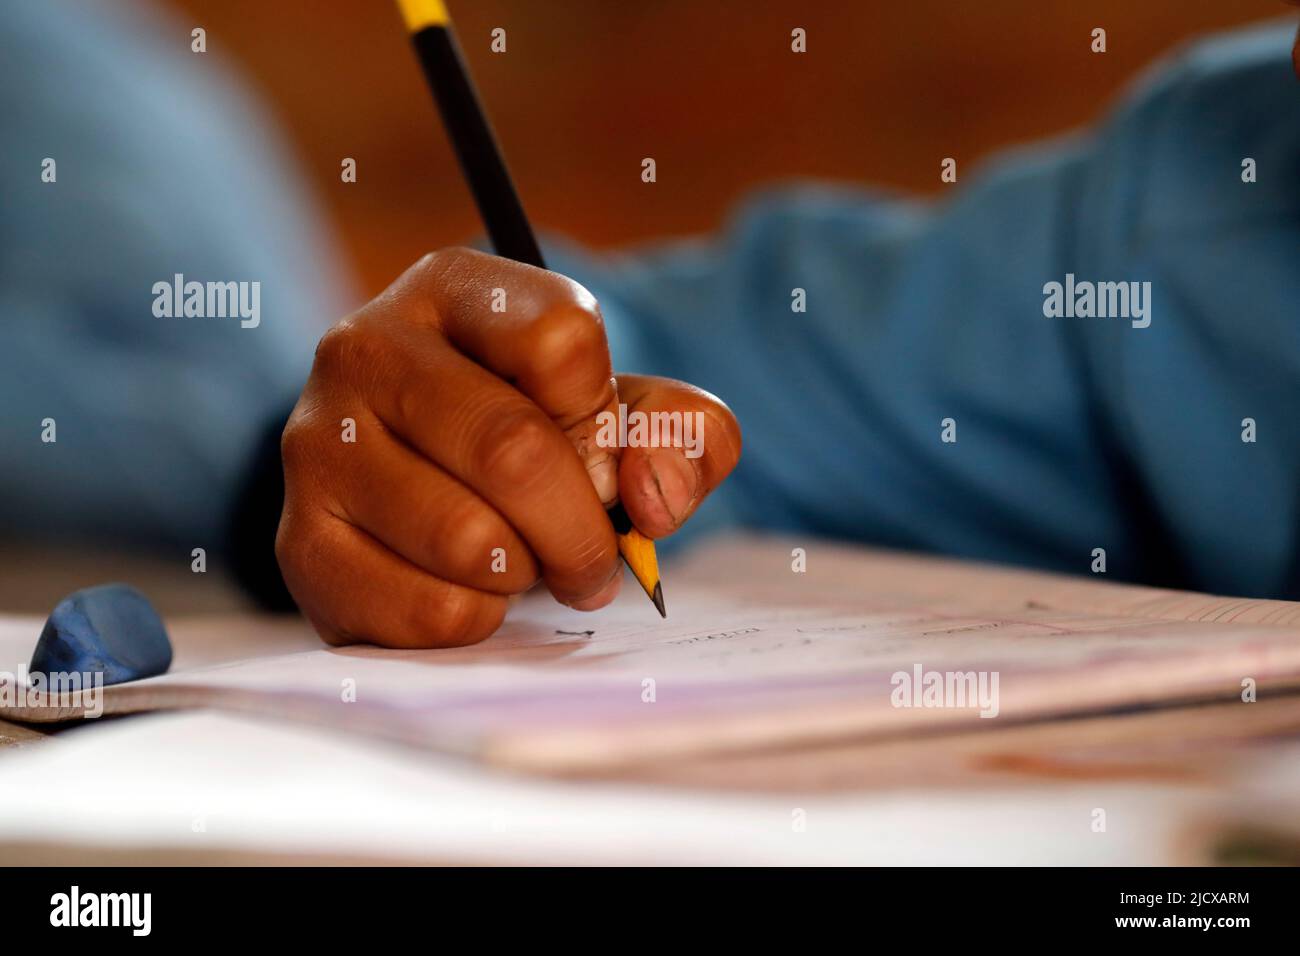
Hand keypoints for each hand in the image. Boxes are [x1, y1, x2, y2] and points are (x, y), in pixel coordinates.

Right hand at [276, 248, 740, 647]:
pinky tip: (469, 591)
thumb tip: (650, 495)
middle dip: (581, 528)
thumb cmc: (540, 440)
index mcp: (452, 289)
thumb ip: (684, 434)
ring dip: (525, 574)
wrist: (422, 490)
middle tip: (593, 559)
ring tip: (521, 563)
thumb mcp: (630, 413)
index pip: (562, 340)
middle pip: (513, 449)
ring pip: (467, 539)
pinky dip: (477, 619)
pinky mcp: (302, 540)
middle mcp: (365, 347)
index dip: (605, 420)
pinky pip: (426, 608)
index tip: (600, 457)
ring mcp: (318, 443)